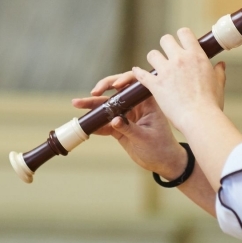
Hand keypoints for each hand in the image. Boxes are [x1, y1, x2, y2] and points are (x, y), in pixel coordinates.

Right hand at [72, 71, 187, 178]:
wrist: (164, 163)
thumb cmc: (161, 147)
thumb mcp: (145, 138)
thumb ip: (129, 128)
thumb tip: (113, 120)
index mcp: (147, 102)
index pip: (135, 83)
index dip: (124, 79)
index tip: (116, 85)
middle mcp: (136, 105)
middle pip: (117, 92)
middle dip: (102, 90)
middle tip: (91, 93)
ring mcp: (127, 115)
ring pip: (107, 106)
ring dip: (93, 105)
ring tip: (77, 103)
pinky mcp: (120, 127)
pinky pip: (105, 122)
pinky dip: (96, 123)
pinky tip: (85, 124)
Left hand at [131, 28, 225, 134]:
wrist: (200, 118)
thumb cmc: (211, 103)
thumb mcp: (218, 84)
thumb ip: (218, 72)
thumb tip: (221, 65)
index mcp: (196, 56)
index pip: (184, 33)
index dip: (181, 36)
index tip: (181, 43)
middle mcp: (179, 59)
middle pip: (165, 39)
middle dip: (166, 46)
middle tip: (168, 56)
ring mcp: (166, 71)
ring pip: (152, 54)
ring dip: (154, 60)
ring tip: (157, 67)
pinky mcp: (155, 84)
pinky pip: (141, 74)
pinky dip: (138, 73)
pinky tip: (137, 72)